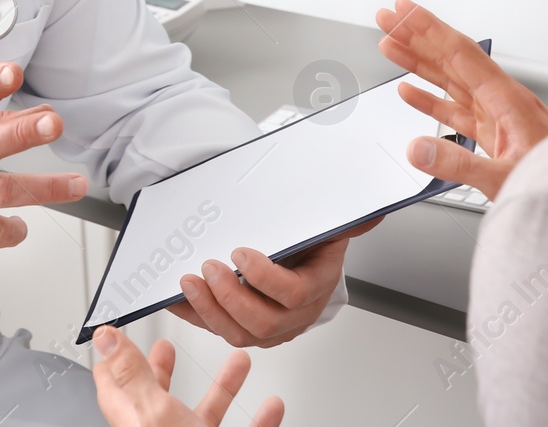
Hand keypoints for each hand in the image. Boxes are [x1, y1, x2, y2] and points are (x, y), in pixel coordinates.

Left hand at [92, 325, 283, 426]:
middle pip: (157, 397)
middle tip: (167, 347)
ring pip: (206, 414)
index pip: (114, 387)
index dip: (115, 359)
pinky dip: (258, 421)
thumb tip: (105, 337)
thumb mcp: (152, 413)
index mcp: (136, 422)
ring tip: (239, 363)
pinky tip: (271, 407)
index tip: (116, 335)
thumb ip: (131, 374)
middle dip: (165, 368)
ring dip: (223, 387)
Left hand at [167, 218, 377, 347]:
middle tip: (209, 269)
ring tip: (189, 283)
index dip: (264, 278)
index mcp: (316, 287)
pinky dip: (194, 315)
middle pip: (263, 323)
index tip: (240, 253)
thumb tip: (371, 213)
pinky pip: (218, 329)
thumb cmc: (313, 244)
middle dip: (230, 298)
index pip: (293, 294)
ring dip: (209, 311)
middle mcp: (295, 315)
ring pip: (239, 334)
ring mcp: (270, 326)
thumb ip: (348, 219)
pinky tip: (176, 300)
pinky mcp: (244, 328)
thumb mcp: (329, 225)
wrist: (304, 260)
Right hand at [376, 0, 547, 198]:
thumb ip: (459, 163)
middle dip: (416, 36)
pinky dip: (430, 100)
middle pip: (451, 59)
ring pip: (451, 81)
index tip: (404, 9)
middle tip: (388, 18)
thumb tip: (417, 147)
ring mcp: (498, 118)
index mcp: (508, 100)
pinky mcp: (494, 137)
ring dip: (419, 63)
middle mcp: (502, 102)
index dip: (429, 28)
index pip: (461, 52)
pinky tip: (411, 93)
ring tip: (390, 47)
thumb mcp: (506, 177)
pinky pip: (455, 110)